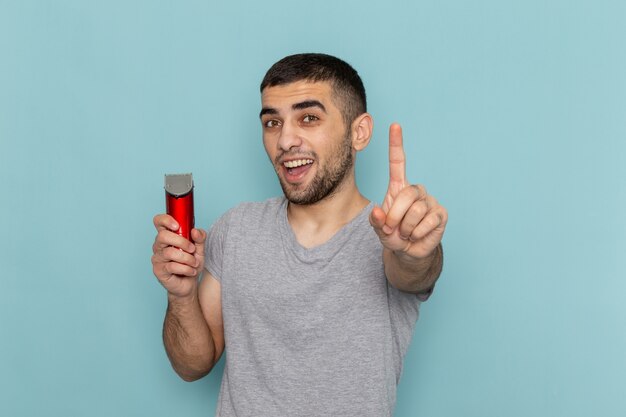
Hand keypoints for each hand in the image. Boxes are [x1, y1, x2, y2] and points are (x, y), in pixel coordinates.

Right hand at [151, 214, 205, 298]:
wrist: (189, 284)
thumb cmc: (192, 264)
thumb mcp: (200, 250)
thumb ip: (200, 238)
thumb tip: (195, 231)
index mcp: (168, 236)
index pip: (159, 222)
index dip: (165, 220)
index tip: (177, 225)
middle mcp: (159, 246)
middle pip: (163, 236)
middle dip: (181, 241)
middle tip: (192, 249)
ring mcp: (157, 258)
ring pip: (169, 252)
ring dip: (187, 258)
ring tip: (195, 263)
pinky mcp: (158, 271)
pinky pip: (172, 266)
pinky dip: (186, 269)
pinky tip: (191, 271)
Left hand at [369, 123, 447, 259]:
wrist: (409, 252)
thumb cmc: (394, 235)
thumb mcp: (380, 230)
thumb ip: (376, 222)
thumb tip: (377, 212)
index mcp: (399, 188)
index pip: (398, 162)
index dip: (396, 144)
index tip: (394, 125)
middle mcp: (416, 190)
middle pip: (406, 194)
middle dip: (395, 215)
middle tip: (392, 228)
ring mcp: (430, 201)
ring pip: (415, 210)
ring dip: (406, 228)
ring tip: (406, 232)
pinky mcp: (440, 214)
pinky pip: (427, 222)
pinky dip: (417, 233)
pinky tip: (417, 235)